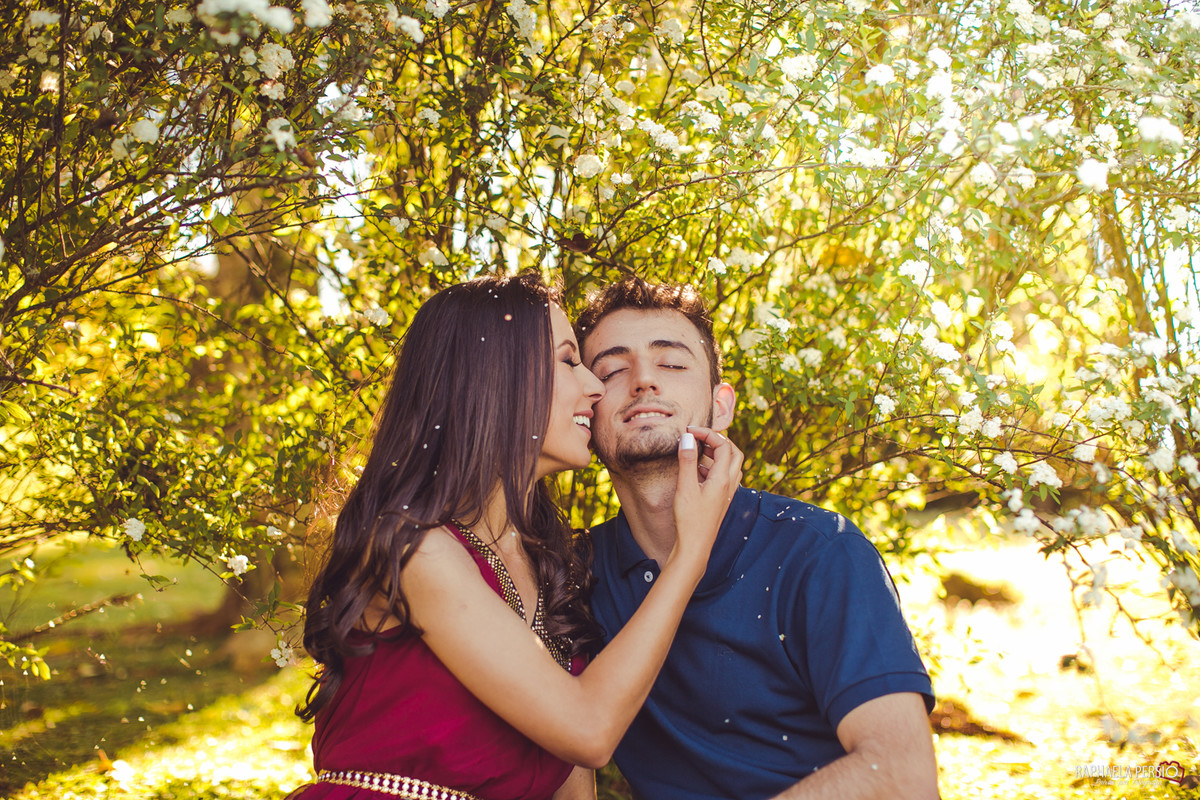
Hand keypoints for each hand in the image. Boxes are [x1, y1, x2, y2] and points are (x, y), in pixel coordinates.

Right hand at [670, 426, 742, 569]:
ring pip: (731, 465)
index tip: (690, 430)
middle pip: (734, 453)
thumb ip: (687, 461)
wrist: (695, 547)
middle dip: (719, 440)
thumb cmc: (690, 519)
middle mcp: (729, 484)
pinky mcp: (721, 500)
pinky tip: (698, 471)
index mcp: (722, 478)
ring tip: (699, 450)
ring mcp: (726, 493)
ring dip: (718, 453)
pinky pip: (724, 476)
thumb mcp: (685, 487)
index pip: (723, 445)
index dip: (708, 433)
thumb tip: (688, 437)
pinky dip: (714, 467)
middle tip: (700, 437)